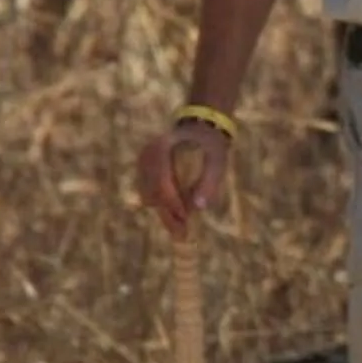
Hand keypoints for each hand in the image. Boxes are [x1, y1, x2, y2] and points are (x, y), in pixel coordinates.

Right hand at [136, 123, 231, 238]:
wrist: (200, 126)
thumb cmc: (211, 142)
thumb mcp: (218, 159)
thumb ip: (210, 181)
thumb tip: (199, 208)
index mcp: (163, 148)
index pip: (161, 181)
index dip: (172, 202)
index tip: (185, 219)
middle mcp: (148, 155)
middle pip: (151, 193)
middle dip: (167, 215)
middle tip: (183, 236)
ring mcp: (143, 162)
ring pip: (148, 196)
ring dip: (165, 212)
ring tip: (183, 229)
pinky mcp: (144, 170)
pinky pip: (150, 193)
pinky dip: (163, 206)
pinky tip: (179, 216)